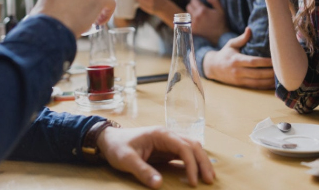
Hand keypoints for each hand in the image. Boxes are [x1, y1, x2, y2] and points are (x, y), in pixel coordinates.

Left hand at [98, 126, 215, 188]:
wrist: (109, 139)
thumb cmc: (117, 147)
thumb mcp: (126, 160)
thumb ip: (142, 171)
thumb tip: (159, 185)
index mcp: (160, 134)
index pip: (183, 147)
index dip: (191, 164)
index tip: (192, 182)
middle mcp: (167, 135)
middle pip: (192, 145)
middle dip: (203, 162)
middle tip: (210, 180)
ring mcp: (168, 141)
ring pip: (191, 148)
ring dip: (201, 161)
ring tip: (208, 177)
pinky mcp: (166, 148)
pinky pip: (184, 153)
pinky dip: (194, 162)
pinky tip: (198, 172)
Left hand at [186, 0, 227, 43]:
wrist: (220, 36)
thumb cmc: (221, 22)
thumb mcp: (220, 10)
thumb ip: (214, 0)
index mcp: (202, 10)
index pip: (193, 0)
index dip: (196, 0)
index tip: (198, 1)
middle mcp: (196, 16)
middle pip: (188, 6)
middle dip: (192, 6)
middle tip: (197, 8)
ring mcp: (193, 24)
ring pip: (186, 14)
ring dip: (190, 13)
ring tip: (196, 15)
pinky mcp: (192, 30)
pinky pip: (185, 22)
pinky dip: (188, 21)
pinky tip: (193, 21)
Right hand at [203, 28, 274, 88]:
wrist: (213, 68)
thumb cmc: (225, 54)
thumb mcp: (231, 44)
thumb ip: (242, 38)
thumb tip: (250, 29)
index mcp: (236, 60)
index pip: (253, 62)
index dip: (265, 62)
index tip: (275, 60)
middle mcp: (238, 71)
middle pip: (257, 74)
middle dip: (270, 73)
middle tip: (283, 70)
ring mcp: (239, 80)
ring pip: (257, 83)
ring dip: (270, 82)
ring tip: (281, 79)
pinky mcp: (241, 85)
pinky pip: (255, 87)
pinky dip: (265, 86)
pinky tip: (273, 84)